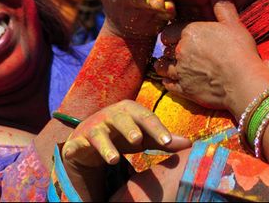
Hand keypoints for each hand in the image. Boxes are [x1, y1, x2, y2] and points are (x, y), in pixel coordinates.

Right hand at [62, 99, 190, 168]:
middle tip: (139, 140)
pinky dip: (78, 148)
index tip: (168, 142)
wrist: (90, 141)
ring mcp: (94, 126)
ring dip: (106, 146)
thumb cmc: (123, 136)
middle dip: (130, 129)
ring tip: (115, 159)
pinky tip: (81, 153)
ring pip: (99, 133)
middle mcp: (111, 115)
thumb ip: (165, 139)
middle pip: (122, 119)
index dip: (157, 129)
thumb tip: (190, 143)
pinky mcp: (79, 139)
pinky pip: (79, 144)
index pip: (146, 118)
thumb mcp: (145, 138)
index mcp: (130, 110)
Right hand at [97, 0, 175, 38]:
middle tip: (158, 2)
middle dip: (150, 1)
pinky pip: (165, 16)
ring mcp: (145, 12)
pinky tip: (174, 9)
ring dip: (161, 8)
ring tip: (168, 6)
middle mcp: (132, 2)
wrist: (122, 28)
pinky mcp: (158, 18)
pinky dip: (169, 13)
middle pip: (142, 1)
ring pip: (155, 10)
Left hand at [155, 0, 268, 112]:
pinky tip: (176, 81)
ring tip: (175, 66)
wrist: (243, 82)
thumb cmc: (240, 50)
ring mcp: (180, 72)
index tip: (181, 36)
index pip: (169, 31)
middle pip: (165, 49)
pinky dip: (169, 82)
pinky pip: (167, 85)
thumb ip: (222, 4)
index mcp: (189, 32)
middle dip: (170, 49)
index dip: (173, 34)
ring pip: (162, 67)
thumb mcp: (233, 23)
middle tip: (180, 51)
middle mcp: (180, 51)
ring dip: (166, 66)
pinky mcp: (183, 90)